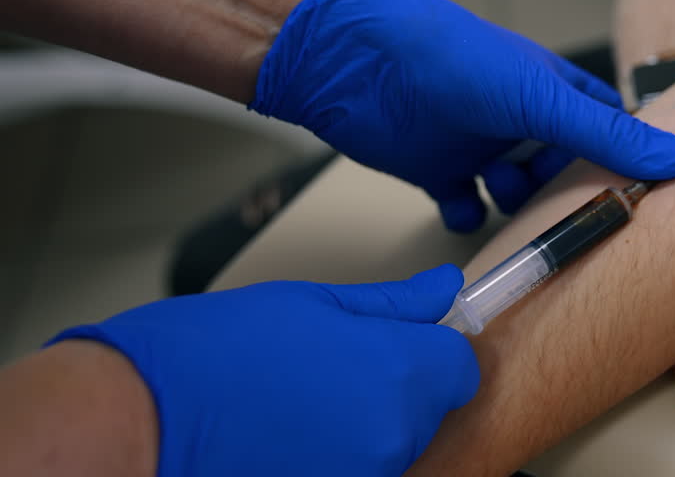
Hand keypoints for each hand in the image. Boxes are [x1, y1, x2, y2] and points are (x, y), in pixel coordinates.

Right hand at [48, 265, 478, 476]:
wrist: (142, 423)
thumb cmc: (213, 356)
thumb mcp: (312, 303)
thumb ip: (391, 303)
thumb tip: (441, 288)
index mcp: (400, 370)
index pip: (459, 365)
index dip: (432, 347)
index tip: (404, 339)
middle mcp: (394, 433)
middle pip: (429, 405)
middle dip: (397, 384)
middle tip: (336, 366)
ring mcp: (367, 473)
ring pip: (394, 441)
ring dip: (366, 422)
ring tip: (303, 401)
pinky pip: (360, 466)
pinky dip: (339, 453)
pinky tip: (291, 434)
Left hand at [251, 0, 674, 230]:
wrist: (355, 60)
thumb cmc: (451, 57)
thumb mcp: (540, 98)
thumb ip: (606, 134)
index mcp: (553, 90)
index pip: (608, 127)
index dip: (625, 157)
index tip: (643, 195)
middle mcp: (519, 118)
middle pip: (564, 169)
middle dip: (567, 194)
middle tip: (573, 217)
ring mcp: (478, 144)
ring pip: (517, 192)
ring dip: (515, 203)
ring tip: (502, 190)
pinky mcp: (437, 168)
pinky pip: (466, 205)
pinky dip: (468, 214)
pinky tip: (462, 205)